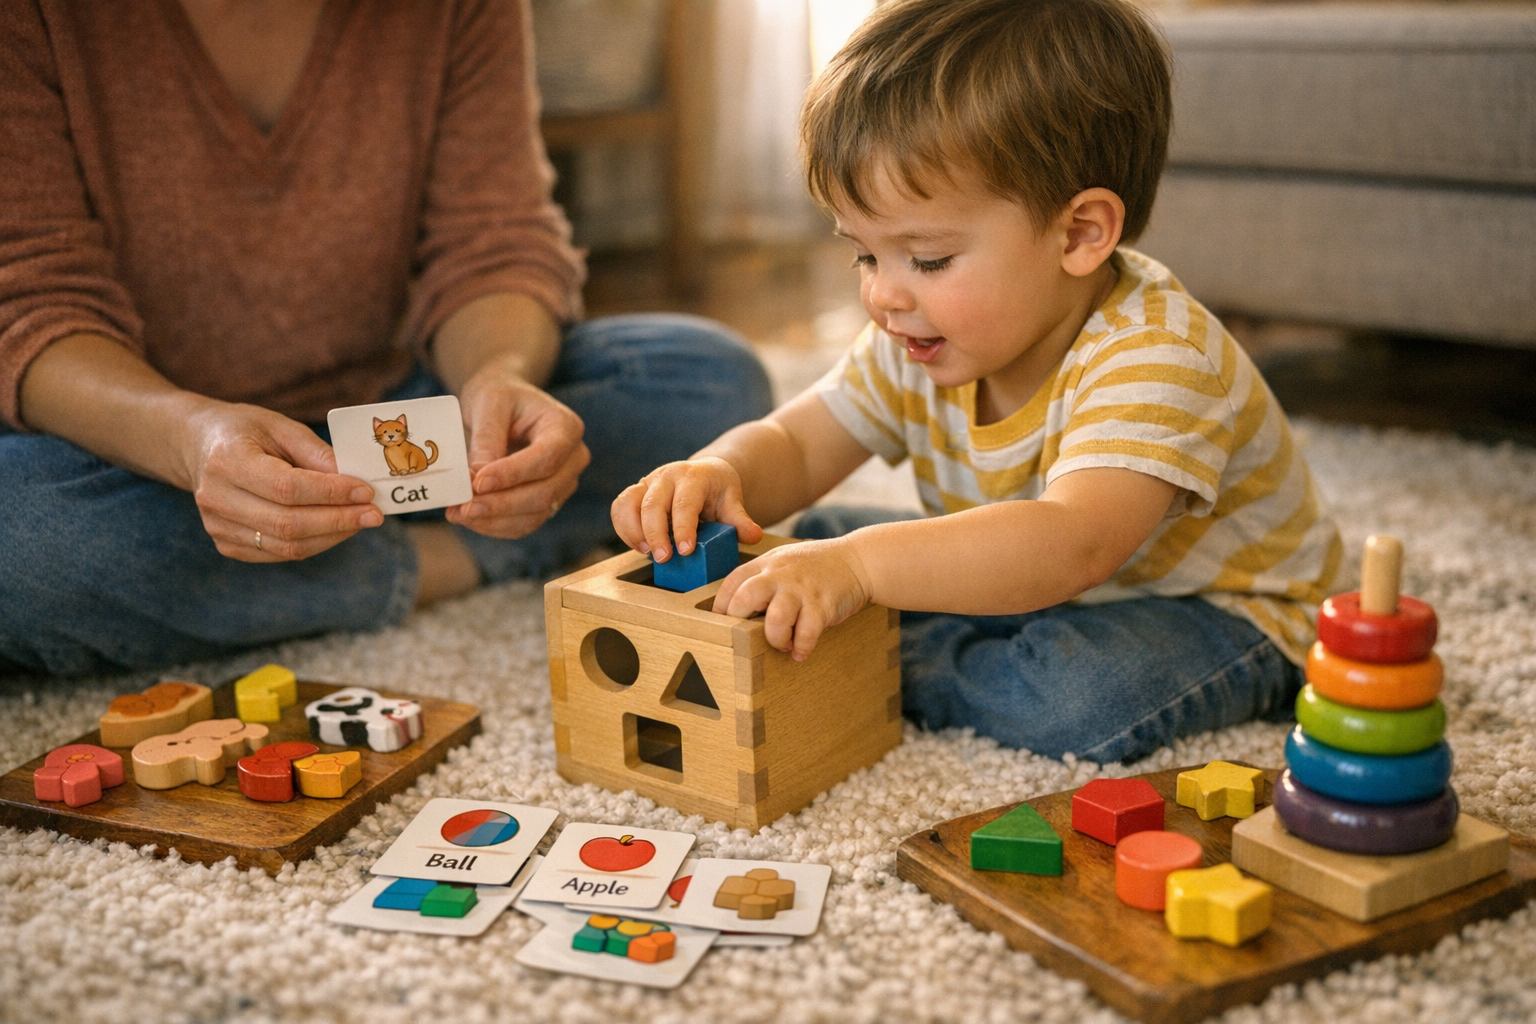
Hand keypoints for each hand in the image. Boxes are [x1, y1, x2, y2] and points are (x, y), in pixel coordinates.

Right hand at [183, 403, 380, 561]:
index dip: (331, 493)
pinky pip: (280, 553)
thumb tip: (355, 481)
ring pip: (288, 546)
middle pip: (288, 523)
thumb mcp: (281, 426)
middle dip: (339, 521)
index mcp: (227, 460)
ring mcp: (218, 526)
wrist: (198, 447)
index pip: (287, 488)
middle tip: (374, 514)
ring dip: (332, 536)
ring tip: (360, 520)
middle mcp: (216, 497)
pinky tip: (336, 528)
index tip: (366, 492)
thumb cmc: (245, 432)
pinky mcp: (226, 544)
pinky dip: (315, 543)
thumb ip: (317, 453)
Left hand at [445, 357, 589, 538]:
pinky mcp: (547, 501)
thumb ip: (487, 439)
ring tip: (457, 513)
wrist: (507, 403)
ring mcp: (563, 483)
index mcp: (566, 427)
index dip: (513, 474)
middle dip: (501, 504)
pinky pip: (525, 523)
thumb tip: (478, 479)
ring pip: (535, 514)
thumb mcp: (489, 403)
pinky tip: (468, 518)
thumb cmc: (500, 396)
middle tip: (462, 507)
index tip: (477, 482)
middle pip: (545, 492)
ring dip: (495, 520)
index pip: (546, 458)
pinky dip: (496, 525)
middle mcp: (574, 458)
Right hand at [611, 457, 764, 561]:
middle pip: (652, 504)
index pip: (684, 503)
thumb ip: (740, 520)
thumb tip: (753, 535)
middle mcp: (666, 476)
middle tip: (664, 559)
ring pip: (629, 503)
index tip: (685, 551)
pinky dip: (623, 528)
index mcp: (693, 476)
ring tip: (647, 553)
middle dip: (655, 534)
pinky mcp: (634, 492)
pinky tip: (638, 546)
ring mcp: (647, 482)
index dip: (683, 528)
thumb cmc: (718, 491)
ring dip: (633, 531)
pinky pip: (619, 507)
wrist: (704, 473)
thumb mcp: (732, 502)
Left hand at [712, 538, 872, 659]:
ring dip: (775, 639)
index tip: (722, 625)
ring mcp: (802, 589)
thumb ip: (760, 578)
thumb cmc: (814, 567)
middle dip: (742, 624)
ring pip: (775, 620)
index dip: (722, 607)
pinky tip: (801, 651)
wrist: (858, 560)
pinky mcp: (823, 605)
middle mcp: (781, 574)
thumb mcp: (783, 561)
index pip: (732, 584)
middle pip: (746, 599)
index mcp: (766, 564)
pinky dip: (802, 648)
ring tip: (782, 644)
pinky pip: (807, 633)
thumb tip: (735, 610)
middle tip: (748, 637)